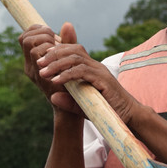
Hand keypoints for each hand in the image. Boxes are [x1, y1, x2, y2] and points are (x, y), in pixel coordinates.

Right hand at [19, 22, 82, 114]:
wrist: (75, 106)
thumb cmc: (73, 82)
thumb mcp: (68, 57)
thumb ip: (66, 41)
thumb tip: (68, 24)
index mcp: (33, 61)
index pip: (25, 37)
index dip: (36, 29)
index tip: (51, 32)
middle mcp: (30, 66)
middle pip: (25, 38)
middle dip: (42, 33)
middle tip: (56, 39)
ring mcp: (33, 71)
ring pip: (31, 45)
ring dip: (46, 40)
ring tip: (59, 47)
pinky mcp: (39, 75)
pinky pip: (38, 54)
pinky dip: (48, 49)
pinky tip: (60, 54)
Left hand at [24, 22, 138, 124]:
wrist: (128, 117)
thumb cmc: (107, 111)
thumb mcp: (83, 106)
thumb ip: (69, 101)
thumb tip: (52, 96)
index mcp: (91, 68)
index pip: (73, 51)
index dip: (56, 51)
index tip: (41, 59)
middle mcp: (96, 66)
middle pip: (73, 50)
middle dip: (53, 54)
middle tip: (38, 62)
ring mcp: (100, 72)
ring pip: (76, 58)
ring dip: (57, 63)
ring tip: (43, 72)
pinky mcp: (103, 80)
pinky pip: (82, 71)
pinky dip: (67, 75)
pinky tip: (56, 81)